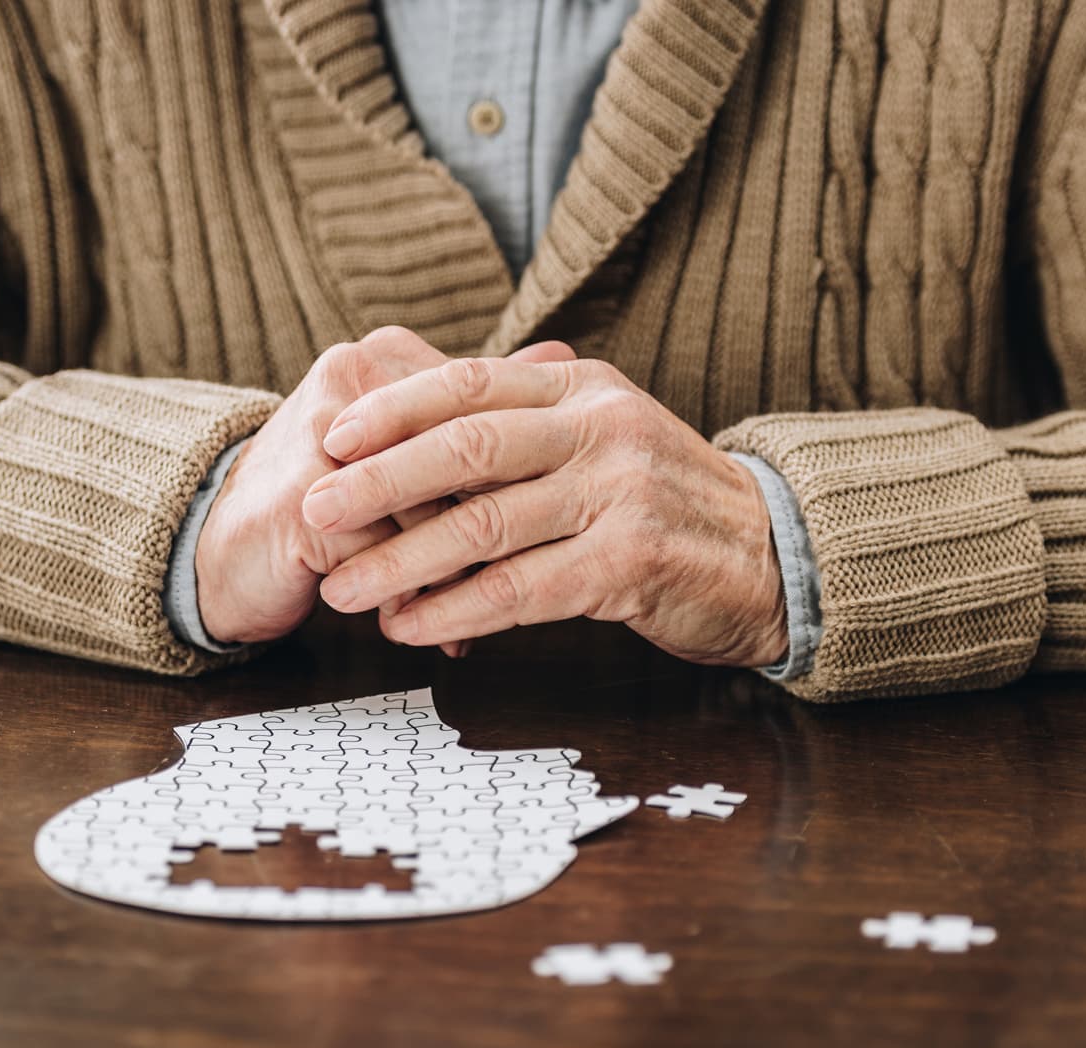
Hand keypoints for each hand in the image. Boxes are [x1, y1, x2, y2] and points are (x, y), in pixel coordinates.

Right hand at [196, 329, 575, 645]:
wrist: (222, 555)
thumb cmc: (325, 509)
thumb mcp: (403, 452)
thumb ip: (474, 408)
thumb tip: (564, 352)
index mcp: (386, 357)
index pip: (484, 417)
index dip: (516, 482)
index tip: (540, 532)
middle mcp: (353, 378)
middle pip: (466, 462)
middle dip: (494, 531)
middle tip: (523, 578)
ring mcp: (323, 436)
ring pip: (433, 512)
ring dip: (453, 575)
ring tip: (465, 615)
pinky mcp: (303, 502)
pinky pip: (386, 557)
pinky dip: (408, 599)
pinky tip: (413, 625)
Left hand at [299, 356, 788, 667]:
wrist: (772, 557)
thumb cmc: (665, 502)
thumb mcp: (604, 437)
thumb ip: (527, 423)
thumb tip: (421, 411)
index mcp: (582, 389)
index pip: (469, 384)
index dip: (392, 409)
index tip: (329, 436)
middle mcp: (600, 429)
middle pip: (465, 448)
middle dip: (377, 483)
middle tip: (313, 511)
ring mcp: (619, 494)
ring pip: (483, 525)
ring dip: (401, 562)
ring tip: (342, 588)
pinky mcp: (628, 563)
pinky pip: (520, 589)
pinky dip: (454, 608)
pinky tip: (408, 624)